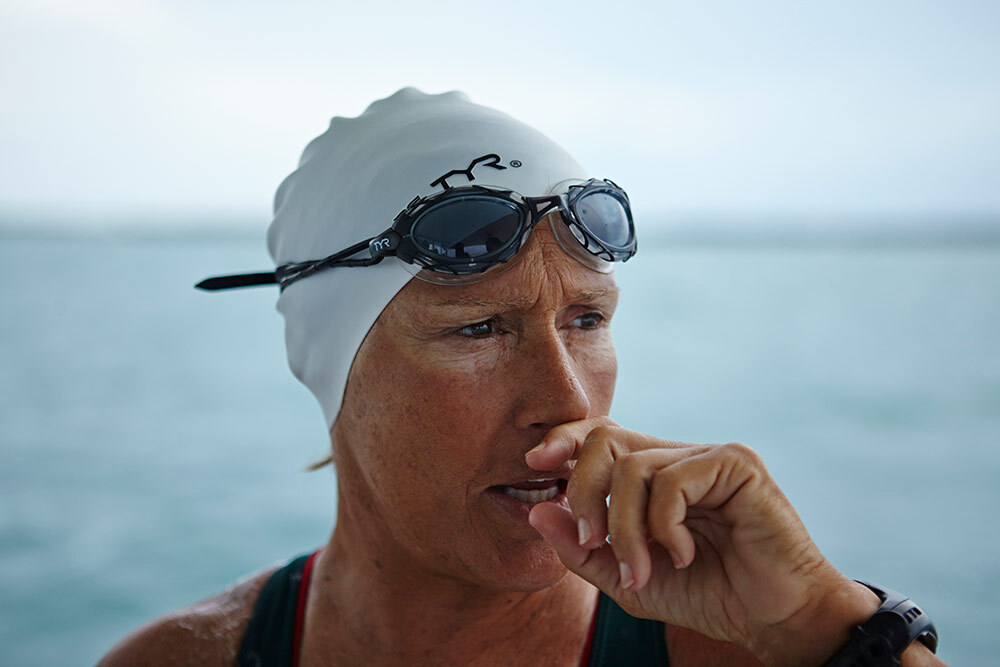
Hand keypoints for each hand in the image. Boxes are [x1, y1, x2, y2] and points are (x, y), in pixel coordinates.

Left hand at [526, 418, 877, 664]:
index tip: (534, 464)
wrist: (774, 618)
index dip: (564, 440)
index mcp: (653, 475)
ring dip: (625, 528)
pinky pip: (672, 480)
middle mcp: (677, 456)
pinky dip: (664, 525)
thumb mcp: (628, 580)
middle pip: (605, 440)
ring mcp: (707, 455)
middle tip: (589, 540)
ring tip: (643, 568)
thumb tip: (536, 511)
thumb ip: (581, 550)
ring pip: (633, 467)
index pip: (600, 436)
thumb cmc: (708, 594)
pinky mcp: (736, 463)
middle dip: (583, 492)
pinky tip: (683, 554)